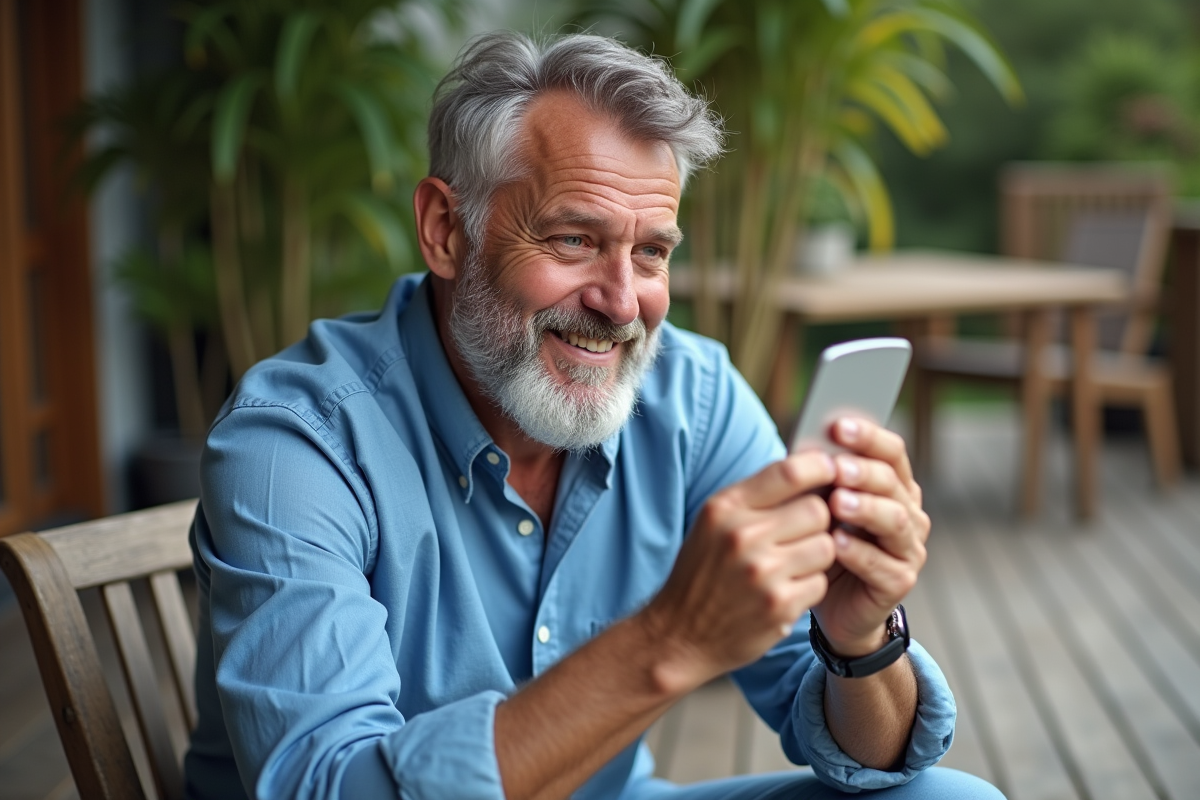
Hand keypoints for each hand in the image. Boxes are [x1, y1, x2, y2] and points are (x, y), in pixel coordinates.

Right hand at [640, 452, 837, 693]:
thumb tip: (808, 466)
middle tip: (802, 533)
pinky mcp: (779, 606)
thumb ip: (756, 496)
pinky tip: (785, 591)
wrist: (679, 635)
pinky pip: (821, 582)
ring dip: (817, 556)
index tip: (832, 470)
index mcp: (725, 509)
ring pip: (826, 546)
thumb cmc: (701, 573)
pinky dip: (809, 586)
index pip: (789, 472)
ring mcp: (762, 573)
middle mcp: (742, 536)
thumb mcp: (713, 523)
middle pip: (817, 510)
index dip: (820, 467)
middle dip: (818, 520)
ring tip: (791, 564)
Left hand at [813, 418, 929, 656]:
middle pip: (892, 483)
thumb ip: (822, 479)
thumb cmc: (825, 543)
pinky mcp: (900, 581)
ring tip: (836, 503)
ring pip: (894, 520)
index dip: (868, 437)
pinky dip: (859, 552)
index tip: (838, 426)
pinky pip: (882, 564)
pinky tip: (837, 544)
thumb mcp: (821, 506)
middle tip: (836, 467)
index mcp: (894, 485)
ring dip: (865, 508)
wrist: (833, 603)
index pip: (891, 451)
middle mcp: (909, 512)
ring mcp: (909, 548)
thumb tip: (806, 446)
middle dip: (863, 471)